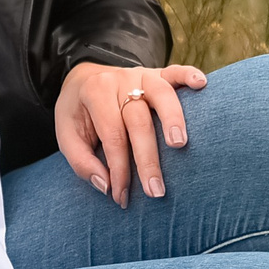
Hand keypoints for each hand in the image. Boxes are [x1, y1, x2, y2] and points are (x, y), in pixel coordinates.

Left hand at [56, 61, 207, 205]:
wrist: (84, 79)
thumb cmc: (78, 113)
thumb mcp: (66, 136)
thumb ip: (81, 162)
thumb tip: (106, 186)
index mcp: (95, 93)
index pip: (113, 136)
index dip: (119, 168)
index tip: (122, 196)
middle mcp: (120, 80)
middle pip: (138, 121)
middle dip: (147, 159)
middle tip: (155, 190)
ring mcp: (141, 75)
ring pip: (161, 94)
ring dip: (172, 119)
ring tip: (179, 144)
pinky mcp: (157, 74)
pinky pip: (175, 72)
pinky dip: (189, 75)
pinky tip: (202, 84)